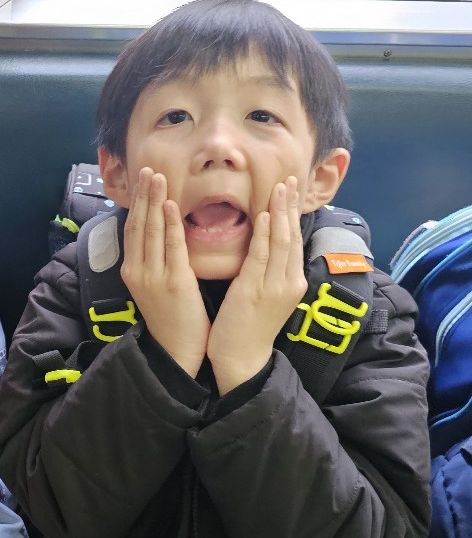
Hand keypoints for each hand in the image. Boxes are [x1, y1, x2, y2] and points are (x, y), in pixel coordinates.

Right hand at [120, 168, 209, 377]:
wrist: (177, 351)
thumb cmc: (173, 317)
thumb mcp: (155, 286)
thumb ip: (156, 260)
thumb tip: (162, 233)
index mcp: (132, 270)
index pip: (133, 229)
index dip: (138, 202)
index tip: (143, 178)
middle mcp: (137, 270)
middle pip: (138, 224)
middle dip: (143, 194)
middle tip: (148, 168)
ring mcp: (152, 277)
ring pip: (151, 231)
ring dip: (154, 201)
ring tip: (157, 176)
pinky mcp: (173, 283)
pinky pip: (171, 248)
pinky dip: (170, 225)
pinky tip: (170, 205)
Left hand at [207, 177, 306, 394]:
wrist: (241, 358)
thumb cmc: (249, 325)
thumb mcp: (266, 293)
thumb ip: (270, 269)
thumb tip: (266, 242)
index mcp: (292, 282)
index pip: (294, 240)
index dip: (293, 213)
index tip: (291, 189)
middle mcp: (289, 282)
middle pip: (292, 236)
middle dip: (291, 206)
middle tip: (290, 179)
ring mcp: (274, 287)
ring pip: (280, 242)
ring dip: (279, 212)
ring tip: (280, 187)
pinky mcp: (255, 291)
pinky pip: (260, 257)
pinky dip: (263, 234)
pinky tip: (262, 215)